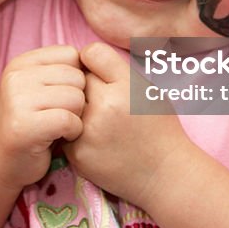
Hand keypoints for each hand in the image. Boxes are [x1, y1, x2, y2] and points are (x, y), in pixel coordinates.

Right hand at [0, 45, 85, 190]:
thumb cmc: (29, 123)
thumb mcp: (37, 88)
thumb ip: (59, 72)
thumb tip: (94, 61)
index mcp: (21, 63)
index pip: (70, 54)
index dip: (76, 77)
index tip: (63, 96)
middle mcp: (16, 77)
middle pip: (77, 77)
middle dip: (78, 98)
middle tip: (63, 114)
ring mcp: (17, 101)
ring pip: (76, 98)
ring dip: (77, 116)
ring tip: (61, 126)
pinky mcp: (24, 126)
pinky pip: (69, 120)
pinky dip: (73, 132)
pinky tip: (62, 137)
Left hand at [63, 42, 187, 206]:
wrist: (164, 174)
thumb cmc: (159, 128)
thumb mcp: (148, 90)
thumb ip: (117, 71)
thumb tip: (84, 57)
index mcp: (126, 86)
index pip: (91, 53)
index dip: (93, 60)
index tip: (98, 72)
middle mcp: (105, 106)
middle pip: (76, 79)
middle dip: (84, 85)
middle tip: (98, 98)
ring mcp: (88, 132)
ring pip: (66, 104)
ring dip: (76, 108)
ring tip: (98, 120)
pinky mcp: (77, 154)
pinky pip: (64, 129)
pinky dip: (74, 132)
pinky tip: (95, 140)